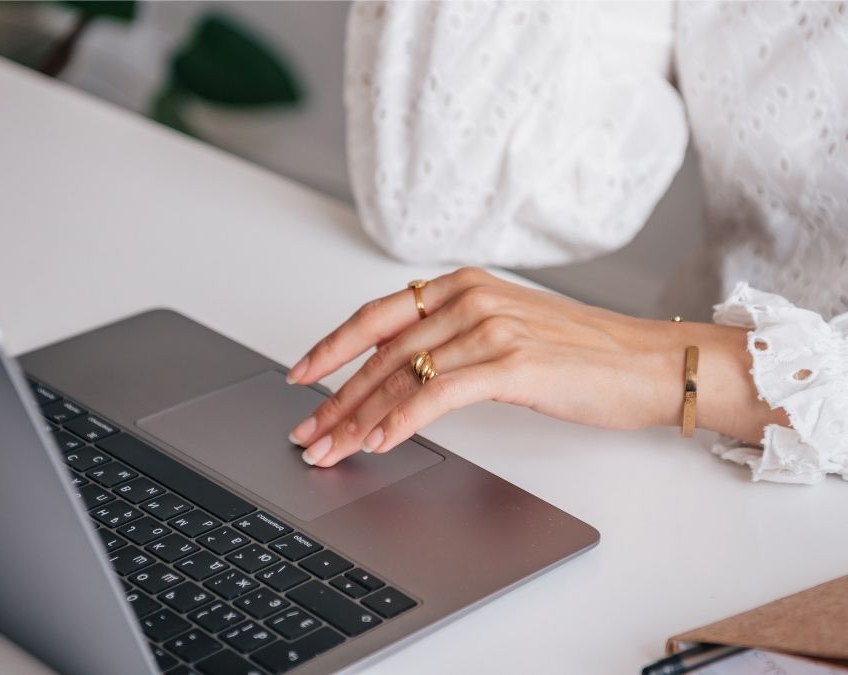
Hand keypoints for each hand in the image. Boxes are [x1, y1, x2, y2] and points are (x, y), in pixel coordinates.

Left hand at [286, 267, 785, 466]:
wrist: (648, 363)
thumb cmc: (582, 353)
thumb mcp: (505, 329)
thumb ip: (453, 339)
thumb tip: (400, 376)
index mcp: (463, 285)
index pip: (378, 316)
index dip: (332, 347)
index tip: (301, 375)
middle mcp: (471, 297)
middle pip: (382, 351)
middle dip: (336, 397)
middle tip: (308, 432)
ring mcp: (491, 327)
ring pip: (403, 375)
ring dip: (358, 418)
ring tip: (331, 450)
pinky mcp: (513, 362)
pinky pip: (440, 394)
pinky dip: (402, 420)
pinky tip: (379, 442)